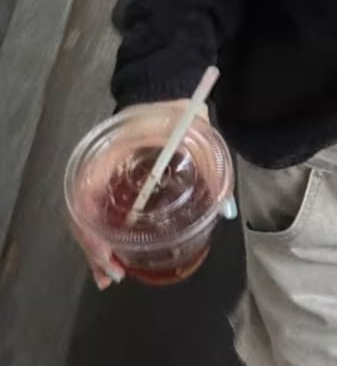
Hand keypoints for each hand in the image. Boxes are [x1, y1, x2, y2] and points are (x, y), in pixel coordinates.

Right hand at [72, 98, 209, 289]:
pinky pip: (101, 210)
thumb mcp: (196, 131)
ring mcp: (104, 173)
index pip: (86, 191)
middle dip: (94, 247)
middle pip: (83, 211)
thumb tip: (224, 209)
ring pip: (90, 215)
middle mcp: (100, 164)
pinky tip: (114, 256)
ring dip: (97, 247)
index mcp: (112, 149)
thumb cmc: (176, 111)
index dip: (90, 226)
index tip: (106, 251)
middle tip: (111, 275)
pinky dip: (105, 234)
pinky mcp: (113, 180)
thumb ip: (210, 165)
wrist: (165, 91)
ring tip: (110, 275)